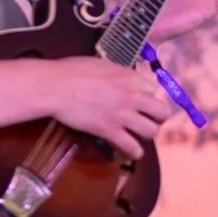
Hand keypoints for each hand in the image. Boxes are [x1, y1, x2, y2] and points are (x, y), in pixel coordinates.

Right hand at [45, 56, 174, 158]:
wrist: (56, 87)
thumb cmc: (73, 71)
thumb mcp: (103, 64)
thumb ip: (120, 74)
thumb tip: (126, 81)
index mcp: (131, 77)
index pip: (154, 90)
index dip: (148, 96)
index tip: (141, 101)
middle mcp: (132, 96)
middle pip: (162, 112)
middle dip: (158, 118)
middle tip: (149, 120)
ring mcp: (122, 115)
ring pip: (151, 131)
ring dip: (147, 134)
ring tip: (139, 134)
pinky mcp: (109, 130)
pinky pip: (131, 146)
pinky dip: (135, 152)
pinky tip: (132, 151)